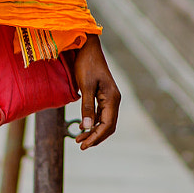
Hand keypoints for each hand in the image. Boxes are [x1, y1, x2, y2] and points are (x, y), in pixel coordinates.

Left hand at [71, 33, 120, 149]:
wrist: (88, 47)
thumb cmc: (87, 64)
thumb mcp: (85, 85)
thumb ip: (87, 107)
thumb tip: (86, 127)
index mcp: (112, 97)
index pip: (107, 124)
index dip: (96, 137)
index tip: (83, 145)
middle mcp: (114, 99)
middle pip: (108, 125)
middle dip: (95, 137)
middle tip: (80, 144)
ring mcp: (109, 98)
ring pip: (105, 121)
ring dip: (93, 131)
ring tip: (79, 139)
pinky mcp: (103, 95)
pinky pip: (101, 114)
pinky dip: (93, 123)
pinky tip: (83, 127)